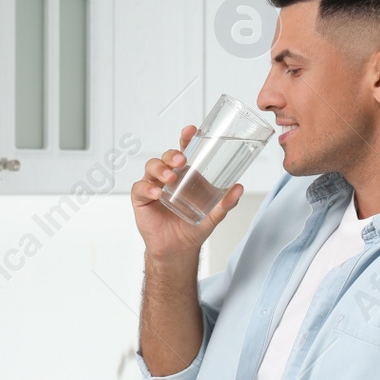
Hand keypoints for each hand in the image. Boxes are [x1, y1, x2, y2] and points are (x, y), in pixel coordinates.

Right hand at [130, 125, 244, 260]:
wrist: (178, 249)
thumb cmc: (193, 227)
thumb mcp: (214, 215)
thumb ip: (226, 203)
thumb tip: (238, 188)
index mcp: (186, 175)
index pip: (184, 151)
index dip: (186, 138)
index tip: (191, 130)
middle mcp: (168, 176)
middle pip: (166, 156)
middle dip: (173, 154)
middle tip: (182, 161)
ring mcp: (153, 186)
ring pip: (151, 167)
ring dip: (160, 169)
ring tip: (170, 177)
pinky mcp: (142, 199)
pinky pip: (141, 188)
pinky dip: (148, 188)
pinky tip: (157, 193)